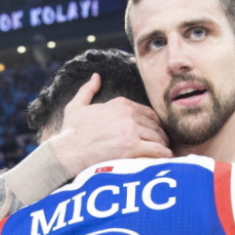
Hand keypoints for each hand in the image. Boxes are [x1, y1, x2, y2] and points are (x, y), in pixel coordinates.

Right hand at [51, 74, 171, 175]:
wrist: (68, 151)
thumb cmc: (70, 132)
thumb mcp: (76, 106)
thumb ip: (88, 90)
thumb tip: (95, 76)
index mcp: (119, 104)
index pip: (147, 112)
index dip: (154, 123)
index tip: (155, 131)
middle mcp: (128, 114)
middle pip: (155, 125)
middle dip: (160, 135)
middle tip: (162, 144)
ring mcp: (131, 130)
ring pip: (158, 137)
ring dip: (163, 145)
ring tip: (164, 153)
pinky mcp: (132, 146)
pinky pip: (156, 150)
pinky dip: (164, 154)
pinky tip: (166, 158)